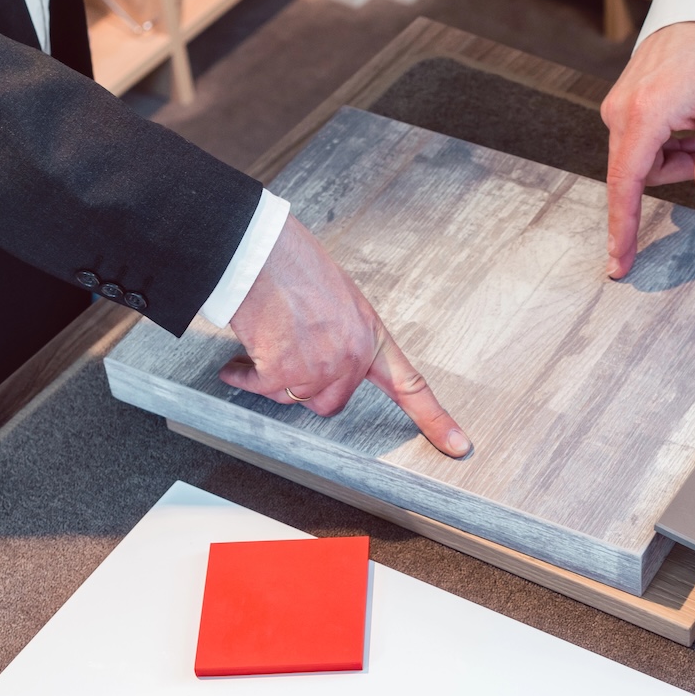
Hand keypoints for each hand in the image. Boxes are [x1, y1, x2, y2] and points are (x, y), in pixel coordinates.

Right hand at [225, 216, 470, 456]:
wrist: (260, 251)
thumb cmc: (292, 262)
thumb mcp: (337, 296)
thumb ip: (342, 333)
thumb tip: (324, 356)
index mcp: (370, 334)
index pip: (410, 385)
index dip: (435, 419)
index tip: (457, 444)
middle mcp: (351, 356)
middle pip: (332, 402)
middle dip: (305, 388)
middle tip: (284, 358)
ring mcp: (319, 368)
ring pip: (294, 398)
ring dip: (272, 379)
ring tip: (259, 345)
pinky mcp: (284, 373)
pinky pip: (262, 389)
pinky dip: (245, 377)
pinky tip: (237, 363)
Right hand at [600, 21, 694, 277]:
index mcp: (644, 116)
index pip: (627, 185)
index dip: (623, 227)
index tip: (618, 261)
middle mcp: (619, 114)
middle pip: (640, 175)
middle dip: (676, 168)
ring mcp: (614, 110)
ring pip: (642, 162)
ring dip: (673, 154)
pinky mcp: (617, 107)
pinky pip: (639, 144)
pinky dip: (664, 141)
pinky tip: (682, 116)